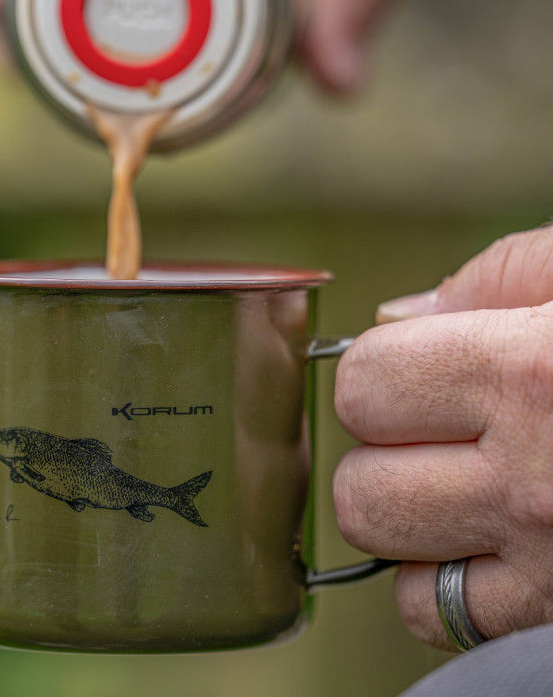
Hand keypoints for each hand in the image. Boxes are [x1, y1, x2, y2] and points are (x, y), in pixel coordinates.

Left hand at [333, 225, 552, 649]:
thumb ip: (495, 280)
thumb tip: (398, 317)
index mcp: (534, 374)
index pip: (364, 385)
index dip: (380, 373)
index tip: (412, 369)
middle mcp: (539, 480)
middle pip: (360, 483)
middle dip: (383, 450)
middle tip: (436, 429)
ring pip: (388, 554)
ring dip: (404, 517)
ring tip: (459, 482)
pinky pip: (442, 615)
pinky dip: (442, 581)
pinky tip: (485, 541)